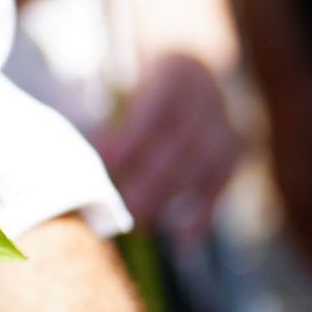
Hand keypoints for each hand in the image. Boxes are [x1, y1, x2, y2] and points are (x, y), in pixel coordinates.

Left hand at [95, 52, 244, 245]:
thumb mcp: (125, 84)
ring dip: (173, 199)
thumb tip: (75, 159)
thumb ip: (108, 118)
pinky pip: (220, 185)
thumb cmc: (140, 88)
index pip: (156, 107)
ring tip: (142, 225)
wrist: (190, 68)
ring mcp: (227, 124)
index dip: (132, 137)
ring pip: (206, 165)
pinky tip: (183, 244)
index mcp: (176, 72)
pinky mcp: (236, 152)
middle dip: (153, 178)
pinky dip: (202, 216)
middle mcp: (209, 96)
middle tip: (124, 206)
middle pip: (184, 142)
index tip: (106, 161)